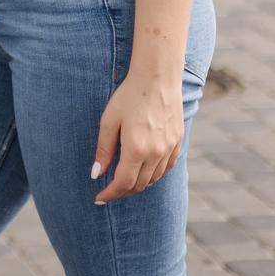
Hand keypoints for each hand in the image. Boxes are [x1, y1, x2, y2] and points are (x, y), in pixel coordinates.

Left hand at [90, 67, 183, 204]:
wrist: (157, 77)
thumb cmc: (129, 96)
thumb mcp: (109, 120)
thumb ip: (103, 150)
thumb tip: (96, 174)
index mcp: (136, 149)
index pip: (123, 183)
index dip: (110, 194)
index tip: (99, 198)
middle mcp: (156, 152)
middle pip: (139, 185)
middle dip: (122, 192)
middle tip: (108, 191)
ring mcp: (170, 148)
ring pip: (154, 179)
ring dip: (138, 185)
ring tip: (124, 182)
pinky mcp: (178, 141)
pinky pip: (167, 167)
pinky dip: (155, 175)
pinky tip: (145, 171)